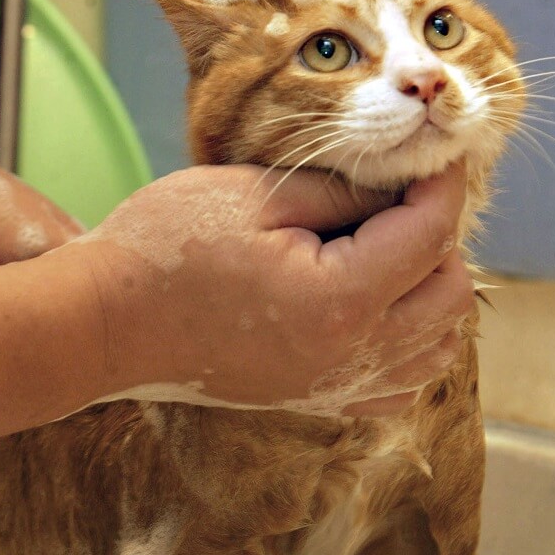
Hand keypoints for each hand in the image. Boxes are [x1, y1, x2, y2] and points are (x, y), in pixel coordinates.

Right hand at [77, 161, 473, 416]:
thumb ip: (340, 191)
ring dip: (433, 293)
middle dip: (442, 237)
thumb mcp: (254, 194)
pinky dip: (410, 345)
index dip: (442, 184)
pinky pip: (400, 385)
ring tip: (393, 250)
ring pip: (437, 348)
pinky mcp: (315, 401)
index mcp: (341, 300)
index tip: (437, 153)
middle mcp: (351, 356)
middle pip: (451, 296)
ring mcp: (334, 388)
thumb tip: (398, 184)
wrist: (104, 325)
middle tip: (402, 197)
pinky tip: (378, 310)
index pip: (431, 235)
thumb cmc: (164, 249)